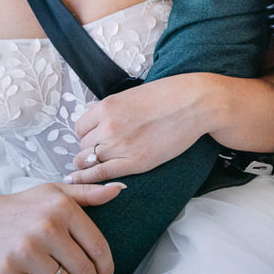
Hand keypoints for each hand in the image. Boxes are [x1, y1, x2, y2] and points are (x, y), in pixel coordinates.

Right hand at [0, 183, 122, 273]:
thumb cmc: (19, 208)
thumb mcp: (52, 192)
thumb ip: (87, 193)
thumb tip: (118, 190)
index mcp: (61, 208)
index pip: (98, 247)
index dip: (106, 268)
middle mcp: (45, 228)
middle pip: (84, 271)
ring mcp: (24, 251)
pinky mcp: (6, 272)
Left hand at [68, 76, 209, 182]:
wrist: (194, 104)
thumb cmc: (168, 95)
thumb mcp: (133, 94)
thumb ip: (109, 105)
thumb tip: (91, 108)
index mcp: (107, 107)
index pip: (80, 127)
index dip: (85, 134)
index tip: (92, 138)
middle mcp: (109, 126)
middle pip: (83, 145)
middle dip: (88, 149)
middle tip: (99, 151)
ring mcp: (120, 145)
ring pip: (88, 160)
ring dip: (90, 163)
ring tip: (97, 164)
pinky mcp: (135, 162)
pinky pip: (101, 174)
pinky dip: (89, 178)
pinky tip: (83, 180)